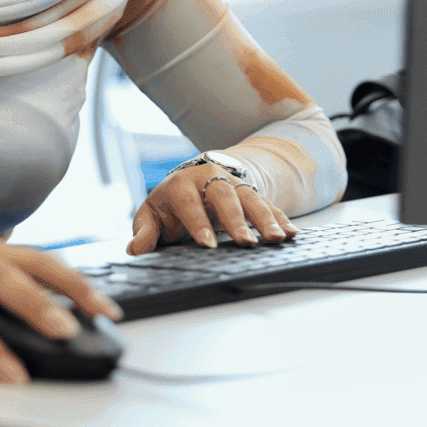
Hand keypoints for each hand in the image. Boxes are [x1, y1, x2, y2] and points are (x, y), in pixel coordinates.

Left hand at [127, 164, 297, 253]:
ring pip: (251, 198)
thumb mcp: (151, 215)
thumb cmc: (170, 203)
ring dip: (265, 219)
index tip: (207, 244)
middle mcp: (210, 178)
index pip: (190, 202)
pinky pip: (268, 204)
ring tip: (276, 239)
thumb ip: (144, 231)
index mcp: (182, 183)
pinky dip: (280, 219)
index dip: (199, 223)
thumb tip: (136, 248)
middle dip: (237, 219)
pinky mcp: (250, 193)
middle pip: (225, 195)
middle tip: (246, 243)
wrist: (192, 179)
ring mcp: (233, 183)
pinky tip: (290, 233)